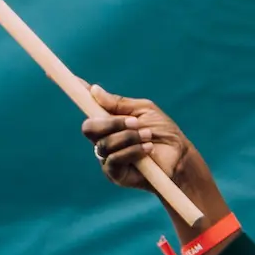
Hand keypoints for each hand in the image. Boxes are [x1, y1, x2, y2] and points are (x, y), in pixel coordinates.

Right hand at [80, 93, 226, 234]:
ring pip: (103, 144)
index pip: (89, 107)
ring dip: (128, 137)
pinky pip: (113, 160)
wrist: (179, 157)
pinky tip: (147, 148)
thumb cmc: (163, 133)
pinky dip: (131, 151)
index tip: (75, 79)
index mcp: (109, 121)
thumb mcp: (144, 111)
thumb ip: (119, 104)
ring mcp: (107, 157)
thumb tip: (93, 90)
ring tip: (148, 136)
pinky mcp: (114, 174)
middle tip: (133, 122)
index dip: (80, 94)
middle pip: (89, 128)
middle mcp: (104, 138)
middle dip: (110, 123)